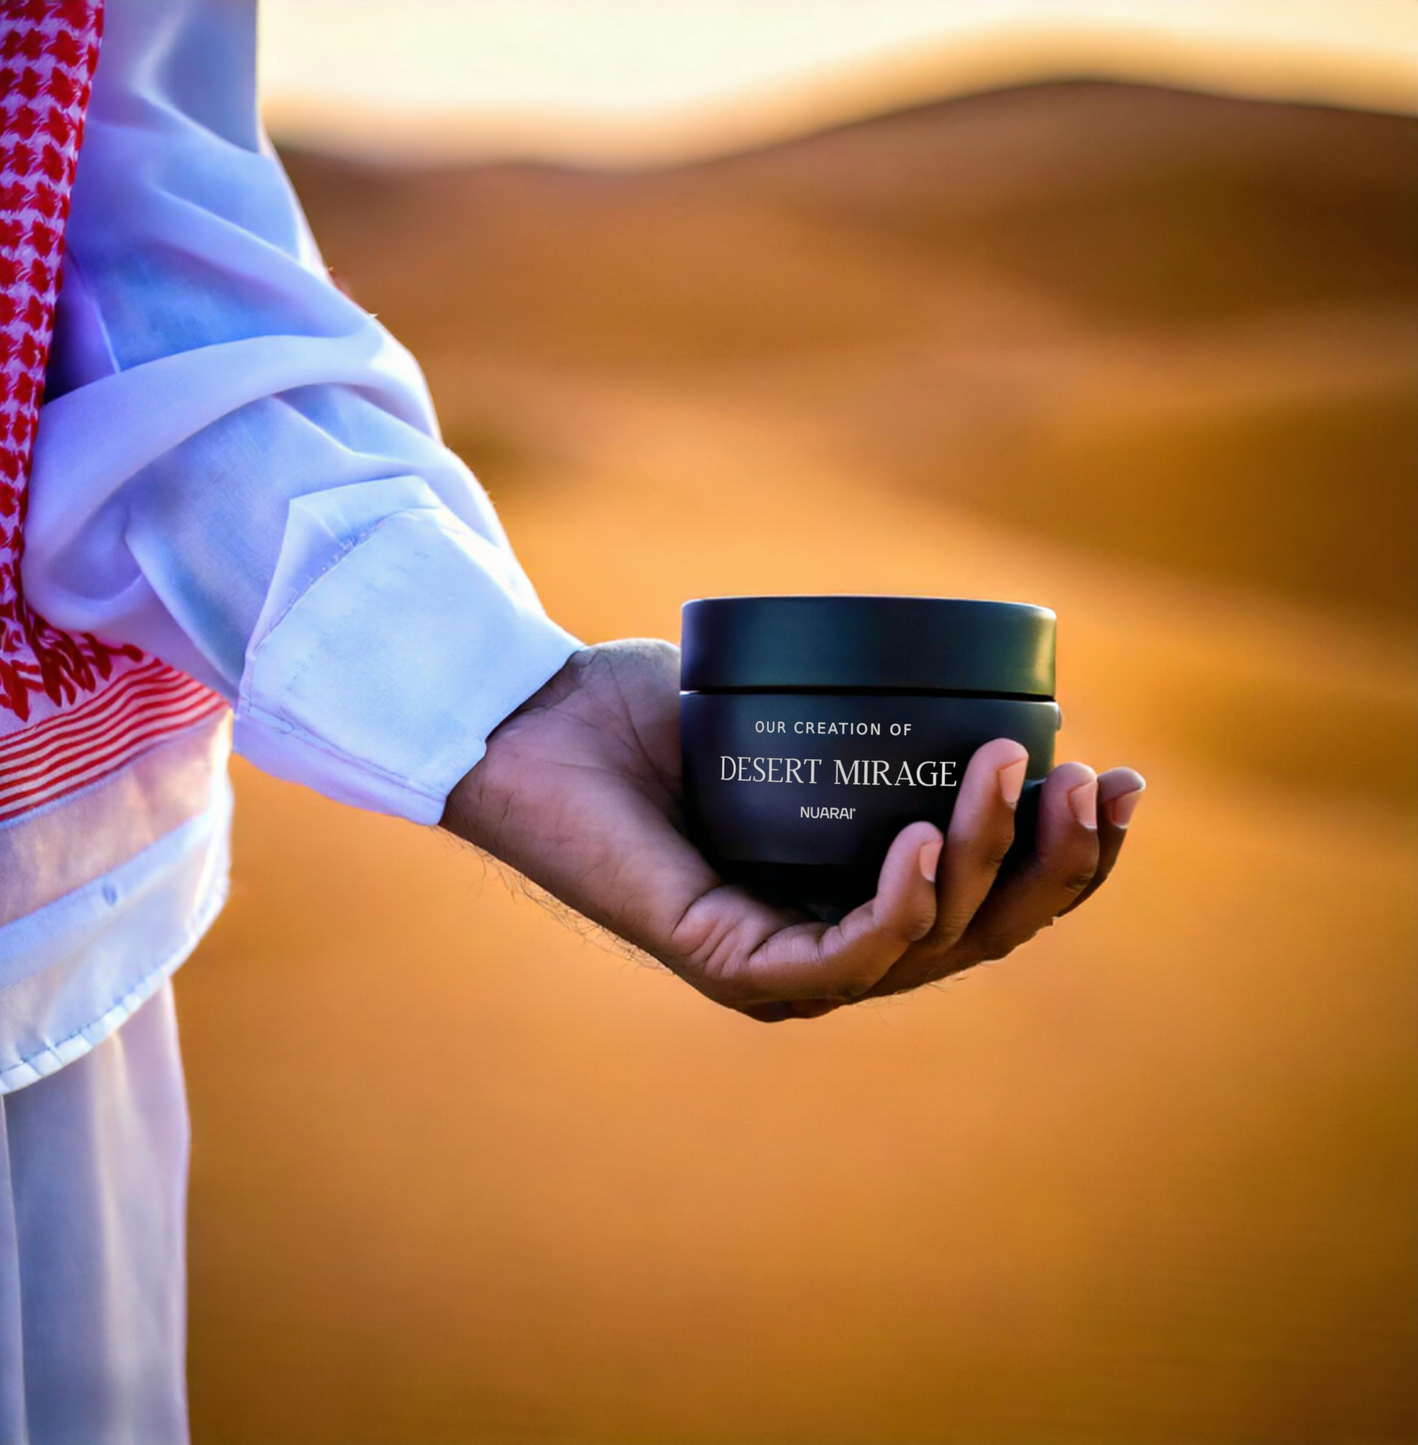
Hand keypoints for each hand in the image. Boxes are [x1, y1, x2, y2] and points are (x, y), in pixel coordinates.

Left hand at [442, 640, 1144, 1020]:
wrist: (541, 723)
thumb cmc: (658, 711)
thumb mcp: (800, 709)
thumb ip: (881, 715)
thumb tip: (984, 676)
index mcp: (862, 893)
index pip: (993, 898)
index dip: (1072, 855)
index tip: (1123, 777)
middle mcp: (834, 942)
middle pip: (983, 932)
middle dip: (1057, 863)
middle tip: (1094, 777)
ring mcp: (784, 965)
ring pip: (929, 941)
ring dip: (985, 858)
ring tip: (1005, 767)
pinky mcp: (728, 964)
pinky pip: (841, 958)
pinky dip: (897, 905)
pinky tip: (923, 836)